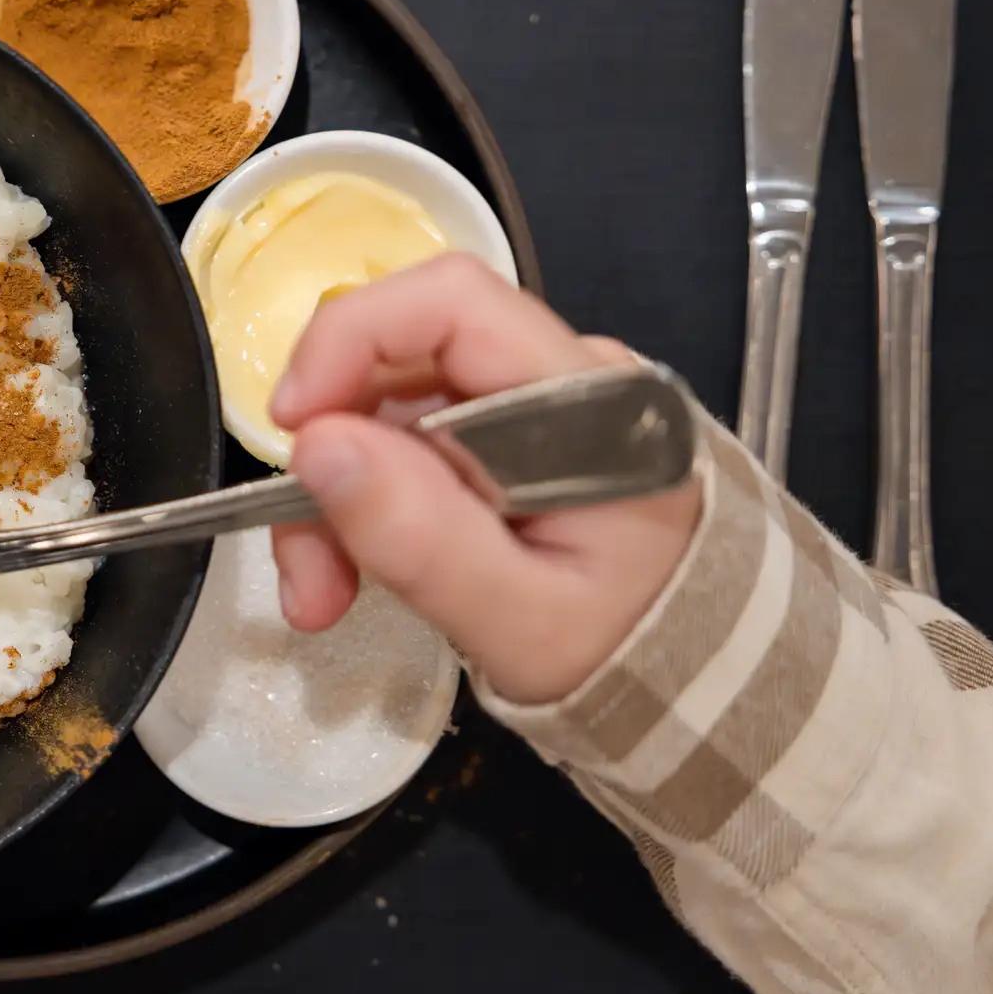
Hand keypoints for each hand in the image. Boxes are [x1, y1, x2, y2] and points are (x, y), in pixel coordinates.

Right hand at [269, 254, 702, 704]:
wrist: (700, 690)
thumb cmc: (633, 654)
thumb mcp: (522, 621)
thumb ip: (423, 537)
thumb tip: (315, 444)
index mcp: (588, 399)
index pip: (451, 303)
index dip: (351, 337)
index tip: (292, 425)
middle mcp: (555, 379)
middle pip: (400, 360)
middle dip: (327, 451)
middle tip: (299, 567)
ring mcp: (522, 409)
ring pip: (384, 411)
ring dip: (333, 497)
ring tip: (321, 597)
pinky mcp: (495, 443)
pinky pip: (400, 448)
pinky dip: (359, 508)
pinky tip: (348, 578)